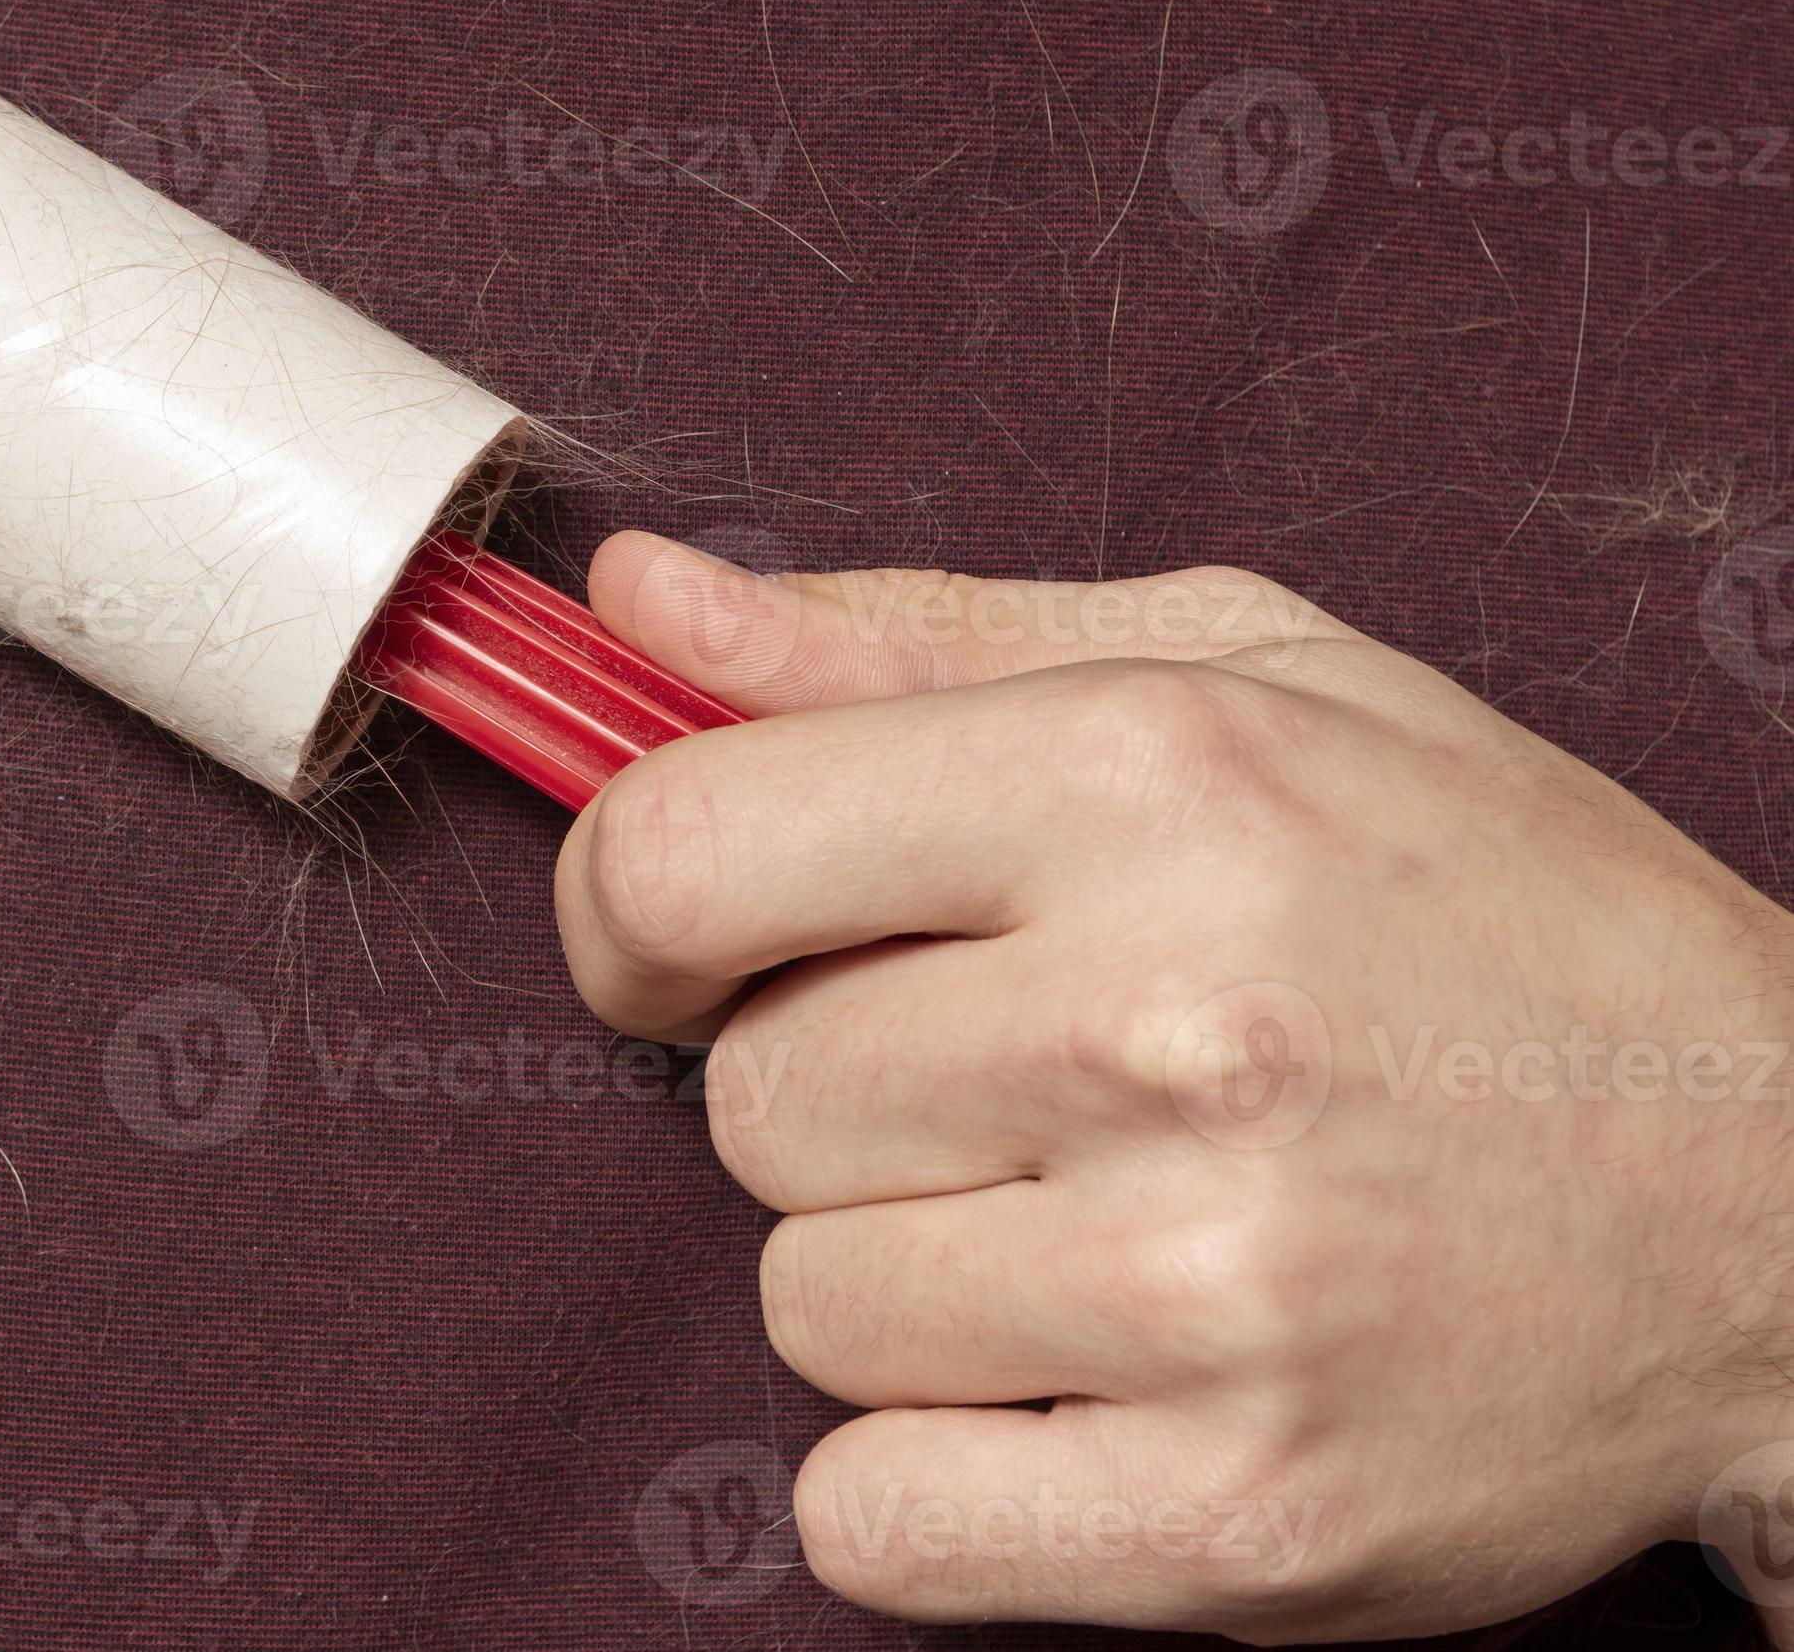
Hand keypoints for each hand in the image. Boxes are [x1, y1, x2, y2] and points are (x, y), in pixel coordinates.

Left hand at [553, 532, 1793, 1643]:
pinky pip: (867, 1515)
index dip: (628, 909)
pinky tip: (1090, 1382)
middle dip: (841, 1097)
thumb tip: (637, 611)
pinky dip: (938, 1473)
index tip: (687, 946)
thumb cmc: (1501, 918)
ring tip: (1106, 1222)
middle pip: (743, 1105)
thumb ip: (902, 640)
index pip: (681, 851)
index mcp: (1146, 782)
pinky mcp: (1231, 1520)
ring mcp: (1204, 1292)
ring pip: (800, 1307)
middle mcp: (1167, 1028)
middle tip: (1033, 1085)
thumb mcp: (1247, 680)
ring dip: (906, 1279)